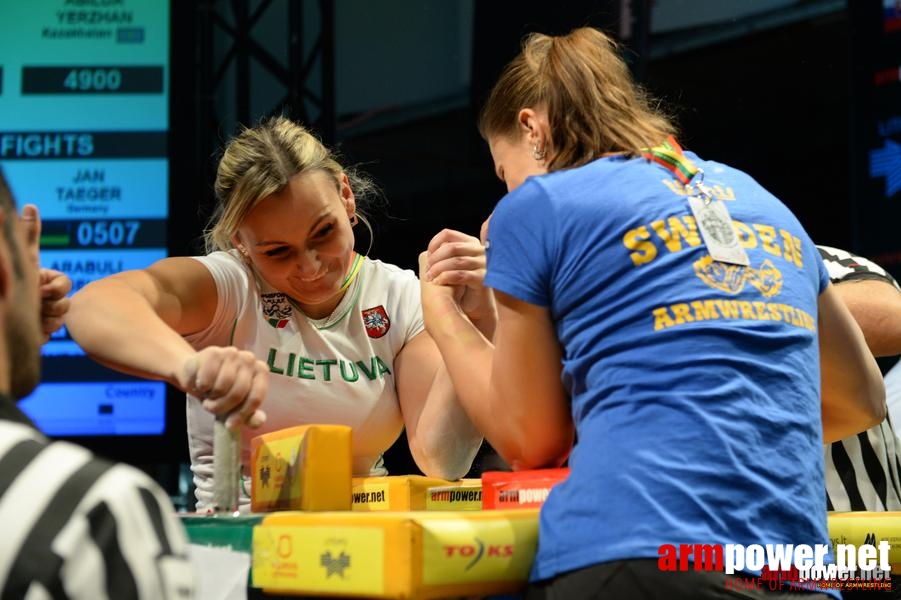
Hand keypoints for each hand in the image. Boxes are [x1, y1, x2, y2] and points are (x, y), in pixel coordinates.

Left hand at [20, 204, 73, 341]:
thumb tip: (30, 205)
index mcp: (46, 280)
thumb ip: (28, 234)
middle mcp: (48, 297)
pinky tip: (29, 326)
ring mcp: (45, 314)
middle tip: (35, 303)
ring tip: (31, 316)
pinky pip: (51, 332)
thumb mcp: (22, 259)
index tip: (42, 289)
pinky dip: (41, 330)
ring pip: (60, 319)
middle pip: (66, 304)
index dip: (57, 289)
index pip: (65, 285)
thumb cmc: (8, 283)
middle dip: (51, 305)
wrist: (2, 317)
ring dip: (45, 319)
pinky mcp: (41, 331)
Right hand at [177, 346, 268, 430]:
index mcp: (261, 371)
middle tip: (213, 408)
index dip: (242, 414)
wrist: (196, 376)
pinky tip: (201, 384)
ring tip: (209, 396)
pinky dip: (202, 387)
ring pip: (222, 386)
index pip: (256, 398)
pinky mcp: (213, 352)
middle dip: (222, 407)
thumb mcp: (235, 408)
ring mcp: (232, 353)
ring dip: (211, 399)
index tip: (230, 425)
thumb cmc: (220, 392)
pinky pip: (208, 379)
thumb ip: (250, 416)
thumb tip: (258, 421)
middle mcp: (249, 359)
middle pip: (238, 393)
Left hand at [422, 228, 496, 335]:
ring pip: (456, 261)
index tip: (427, 256)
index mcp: (470, 243)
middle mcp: (479, 250)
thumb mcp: (452, 266)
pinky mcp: (483, 278)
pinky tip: (439, 282)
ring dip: (439, 269)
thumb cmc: (462, 285)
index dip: (434, 244)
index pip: (448, 234)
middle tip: (427, 270)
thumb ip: (444, 255)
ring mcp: (483, 263)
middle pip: (452, 247)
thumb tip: (427, 252)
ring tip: (431, 278)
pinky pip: (461, 274)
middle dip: (435, 259)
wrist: (475, 305)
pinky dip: (446, 277)